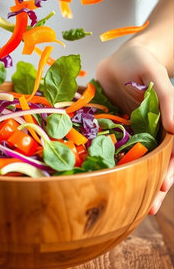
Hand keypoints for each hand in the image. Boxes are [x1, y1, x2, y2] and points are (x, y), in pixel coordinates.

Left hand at [96, 39, 173, 213]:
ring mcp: (129, 134)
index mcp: (162, 124)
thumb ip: (167, 99)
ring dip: (132, 181)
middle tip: (147, 210)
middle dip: (152, 186)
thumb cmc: (142, 62)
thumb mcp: (155, 76)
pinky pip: (110, 149)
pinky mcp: (111, 130)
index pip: (170, 151)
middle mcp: (147, 133)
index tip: (162, 187)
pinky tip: (101, 178)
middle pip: (153, 162)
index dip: (168, 170)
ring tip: (126, 205)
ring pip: (132, 161)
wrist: (119, 58)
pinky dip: (109, 163)